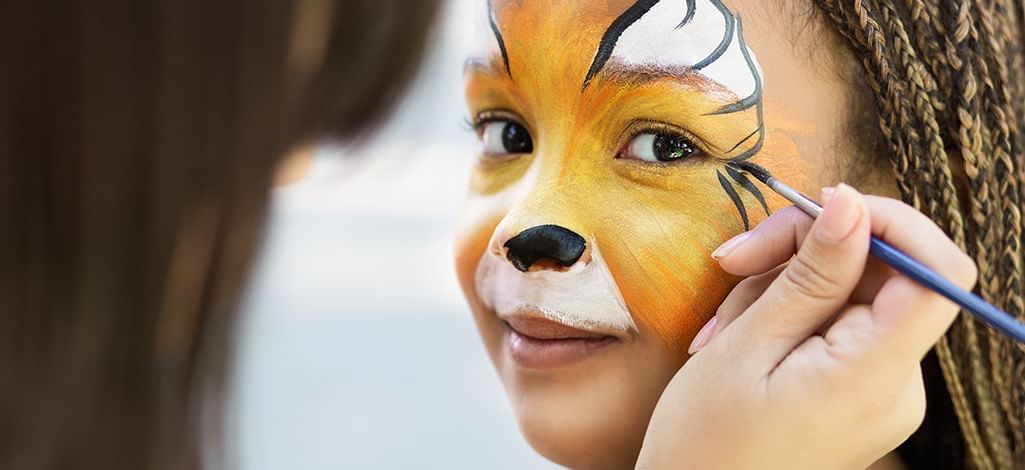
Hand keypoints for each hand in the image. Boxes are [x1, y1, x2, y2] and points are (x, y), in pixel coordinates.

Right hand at [636, 185, 976, 469]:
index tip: (823, 208)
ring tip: (723, 328)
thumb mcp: (747, 347)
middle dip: (805, 253)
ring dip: (781, 289)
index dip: (891, 223)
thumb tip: (853, 205)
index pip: (937, 272)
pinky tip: (739, 337)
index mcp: (874, 375)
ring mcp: (878, 390)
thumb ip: (811, 276)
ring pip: (849, 295)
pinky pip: (836, 326)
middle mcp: (895, 385)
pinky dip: (787, 316)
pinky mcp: (857, 391)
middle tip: (733, 262)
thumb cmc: (705, 442)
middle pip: (881, 274)